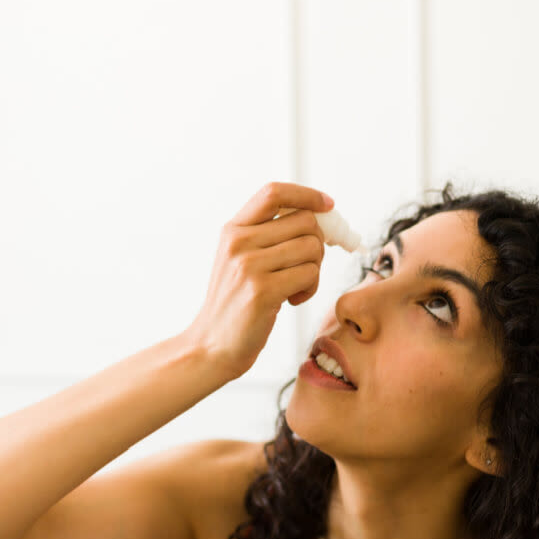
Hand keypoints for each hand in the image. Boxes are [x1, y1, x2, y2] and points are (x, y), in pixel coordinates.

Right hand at [182, 182, 332, 378]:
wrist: (211, 346)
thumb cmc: (235, 304)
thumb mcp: (240, 260)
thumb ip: (268, 236)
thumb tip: (319, 216)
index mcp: (232, 229)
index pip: (274, 192)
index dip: (307, 195)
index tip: (328, 205)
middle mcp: (238, 242)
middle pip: (305, 221)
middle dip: (318, 243)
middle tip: (307, 266)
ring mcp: (248, 266)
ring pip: (312, 248)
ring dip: (315, 270)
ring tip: (296, 287)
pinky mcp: (262, 291)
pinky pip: (310, 274)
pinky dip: (311, 288)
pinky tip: (293, 300)